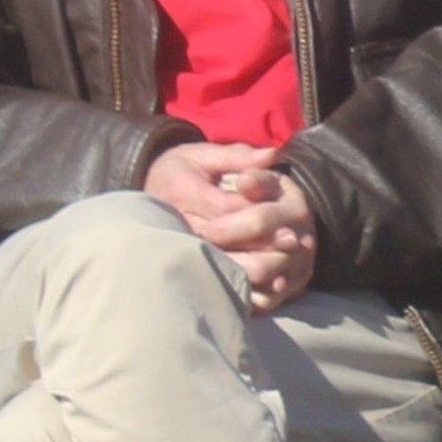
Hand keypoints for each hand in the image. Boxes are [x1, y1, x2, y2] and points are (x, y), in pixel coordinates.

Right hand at [142, 143, 317, 312]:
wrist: (147, 190)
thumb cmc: (179, 170)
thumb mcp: (202, 155)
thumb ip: (238, 156)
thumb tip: (273, 155)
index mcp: (183, 191)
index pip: (227, 208)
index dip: (258, 215)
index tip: (288, 220)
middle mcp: (179, 221)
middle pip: (225, 240)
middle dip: (261, 243)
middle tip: (293, 241)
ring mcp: (177, 245)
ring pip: (219, 263)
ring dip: (254, 266)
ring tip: (284, 265)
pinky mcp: (181, 262)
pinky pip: (210, 279)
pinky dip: (238, 287)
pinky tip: (264, 286)